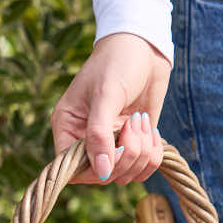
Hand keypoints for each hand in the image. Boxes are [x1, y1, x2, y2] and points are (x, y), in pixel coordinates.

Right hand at [50, 32, 171, 183]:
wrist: (144, 46)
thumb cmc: (117, 62)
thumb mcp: (106, 95)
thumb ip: (99, 135)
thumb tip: (101, 174)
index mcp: (68, 128)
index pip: (73, 170)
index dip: (96, 170)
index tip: (115, 150)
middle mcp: (87, 141)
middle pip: (104, 176)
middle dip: (126, 156)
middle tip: (134, 123)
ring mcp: (112, 145)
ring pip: (127, 174)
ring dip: (142, 153)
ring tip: (141, 122)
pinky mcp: (134, 144)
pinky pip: (144, 168)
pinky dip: (153, 154)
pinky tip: (152, 130)